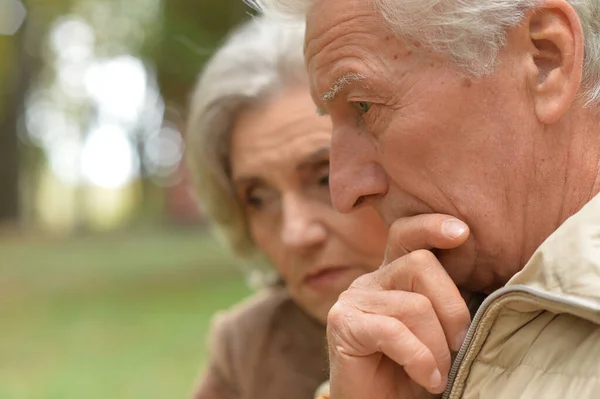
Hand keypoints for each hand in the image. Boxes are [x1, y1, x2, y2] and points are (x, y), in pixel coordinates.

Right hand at [326, 214, 471, 398]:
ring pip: (414, 305)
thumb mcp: (439, 332)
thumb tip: (491, 283)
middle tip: (460, 345)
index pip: (406, 234)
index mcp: (394, 276)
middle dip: (452, 307)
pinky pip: (393, 331)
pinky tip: (427, 379)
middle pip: (420, 264)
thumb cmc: (413, 372)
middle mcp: (371, 280)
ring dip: (437, 347)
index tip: (463, 233)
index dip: (430, 227)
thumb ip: (449, 305)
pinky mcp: (342, 323)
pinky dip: (419, 359)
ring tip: (439, 375)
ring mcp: (353, 299)